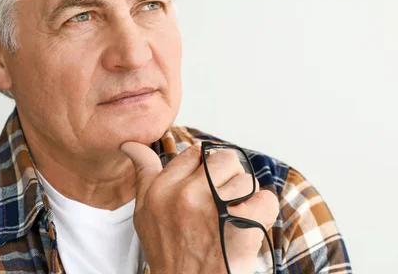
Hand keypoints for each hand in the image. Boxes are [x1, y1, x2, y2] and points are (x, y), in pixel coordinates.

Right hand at [120, 142, 278, 273]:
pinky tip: (249, 225)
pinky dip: (264, 212)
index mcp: (162, 189)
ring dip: (246, 199)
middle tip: (221, 204)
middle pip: (225, 160)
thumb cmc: (168, 252)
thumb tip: (131, 144)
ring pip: (247, 181)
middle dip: (228, 179)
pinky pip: (266, 200)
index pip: (195, 153)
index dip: (205, 170)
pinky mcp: (242, 227)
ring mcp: (215, 211)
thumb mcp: (145, 212)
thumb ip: (144, 174)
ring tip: (232, 219)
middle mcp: (186, 195)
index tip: (205, 189)